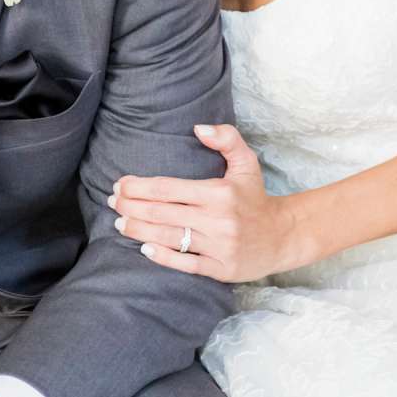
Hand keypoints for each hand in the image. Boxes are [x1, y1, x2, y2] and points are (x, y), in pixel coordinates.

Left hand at [108, 123, 312, 282]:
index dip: (138, 187)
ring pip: (170, 237)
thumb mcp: (247, 162)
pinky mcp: (221, 268)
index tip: (119, 185)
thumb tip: (198, 128)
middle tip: (113, 203)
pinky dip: (163, 257)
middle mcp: (218, 219)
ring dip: (139, 230)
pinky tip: (145, 249)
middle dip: (131, 207)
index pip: (168, 188)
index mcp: (219, 192)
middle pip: (162, 213)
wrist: (283, 235)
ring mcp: (219, 246)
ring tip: (120, 223)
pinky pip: (186, 263)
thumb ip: (226, 138)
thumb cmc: (256, 197)